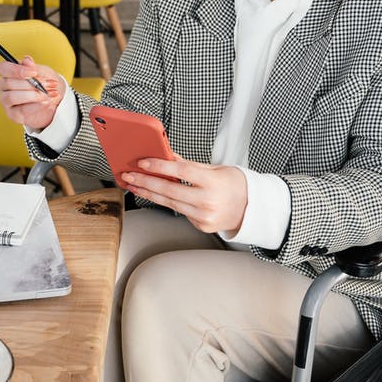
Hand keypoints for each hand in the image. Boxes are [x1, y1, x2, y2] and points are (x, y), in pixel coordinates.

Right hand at [0, 56, 65, 130]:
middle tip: (50, 84)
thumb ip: (33, 67)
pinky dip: (37, 105)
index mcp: (8, 73)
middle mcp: (4, 87)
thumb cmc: (44, 84)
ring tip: (48, 94)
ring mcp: (6, 102)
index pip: (3, 68)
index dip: (16, 70)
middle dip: (32, 83)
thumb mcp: (42, 72)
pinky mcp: (13, 114)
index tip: (33, 72)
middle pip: (9, 83)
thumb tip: (27, 60)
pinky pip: (22, 110)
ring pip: (13, 97)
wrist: (55, 101)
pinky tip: (47, 102)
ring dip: (34, 95)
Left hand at [122, 158, 247, 233]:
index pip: (181, 172)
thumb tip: (167, 155)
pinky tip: (155, 195)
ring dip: (149, 193)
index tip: (143, 162)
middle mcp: (207, 201)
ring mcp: (203, 216)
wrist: (252, 208)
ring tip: (134, 186)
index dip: (159, 166)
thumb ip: (189, 164)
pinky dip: (168, 202)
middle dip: (145, 182)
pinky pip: (179, 211)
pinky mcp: (200, 225)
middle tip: (129, 176)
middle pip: (169, 190)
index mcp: (213, 183)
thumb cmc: (236, 185)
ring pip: (169, 203)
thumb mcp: (215, 169)